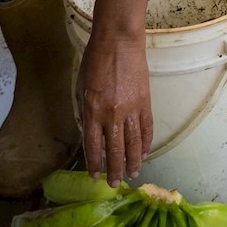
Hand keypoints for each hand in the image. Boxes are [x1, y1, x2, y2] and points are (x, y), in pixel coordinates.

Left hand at [80, 25, 152, 185]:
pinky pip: (146, 128)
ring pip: (133, 143)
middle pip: (114, 150)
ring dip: (133, 161)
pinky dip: (146, 143)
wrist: (118, 42)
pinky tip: (144, 153)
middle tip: (115, 183)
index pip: (93, 146)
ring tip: (133, 174)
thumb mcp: (80, 88)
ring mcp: (131, 110)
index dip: (94, 163)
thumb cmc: (94, 61)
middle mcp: (111, 115)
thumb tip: (91, 131)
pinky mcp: (145, 103)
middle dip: (115, 169)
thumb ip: (85, 112)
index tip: (95, 176)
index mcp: (92, 112)